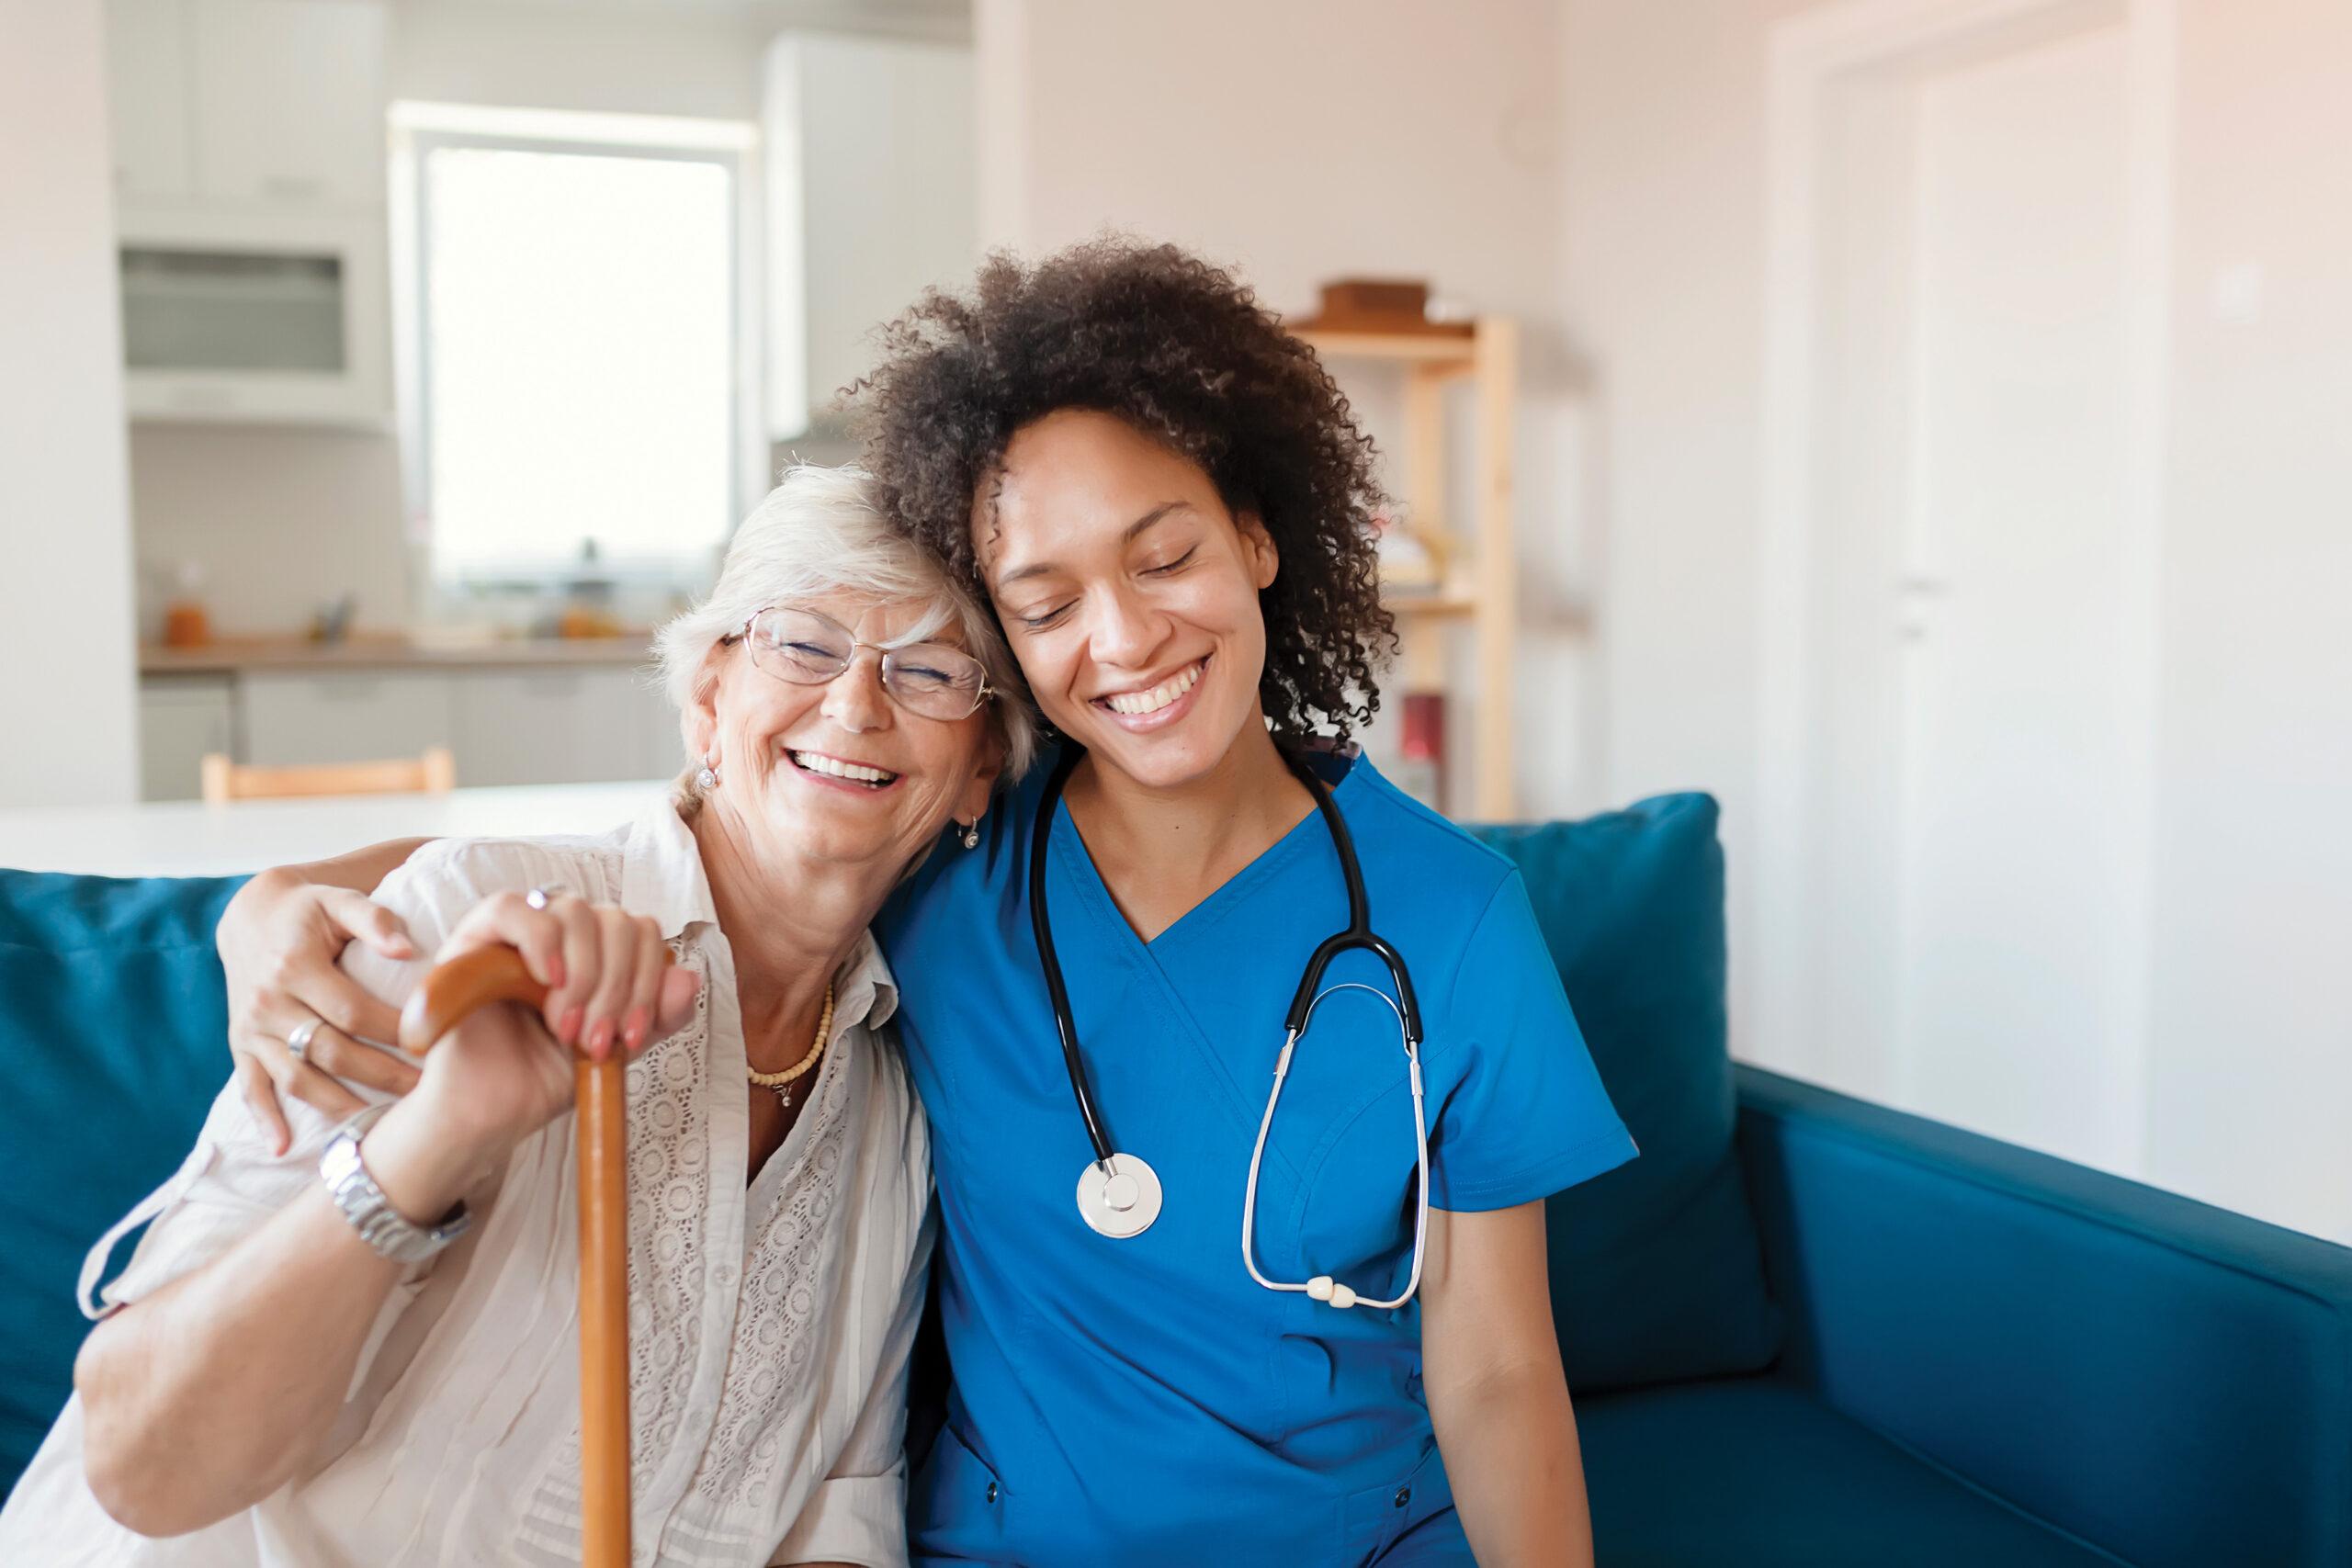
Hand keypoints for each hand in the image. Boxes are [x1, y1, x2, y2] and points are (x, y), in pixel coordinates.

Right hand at [222, 868, 422, 1154]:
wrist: (251, 917)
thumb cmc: (310, 910)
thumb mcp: (339, 900)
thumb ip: (374, 919)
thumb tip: (407, 949)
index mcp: (294, 967)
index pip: (352, 1011)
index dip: (394, 1032)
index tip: (435, 1046)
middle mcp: (267, 1002)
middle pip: (330, 1051)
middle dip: (381, 1076)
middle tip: (426, 1095)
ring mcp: (251, 1029)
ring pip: (296, 1078)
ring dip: (339, 1106)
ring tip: (381, 1130)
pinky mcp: (240, 1046)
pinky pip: (251, 1088)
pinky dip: (265, 1119)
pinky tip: (284, 1148)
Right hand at [405, 891, 701, 1157]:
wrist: (491, 1115)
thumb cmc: (546, 1076)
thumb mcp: (618, 1046)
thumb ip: (658, 1015)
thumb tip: (689, 977)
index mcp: (597, 953)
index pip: (642, 931)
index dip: (649, 979)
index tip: (632, 1034)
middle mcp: (560, 935)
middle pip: (616, 920)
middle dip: (617, 986)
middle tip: (596, 1039)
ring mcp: (516, 934)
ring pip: (574, 910)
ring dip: (584, 973)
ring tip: (564, 1026)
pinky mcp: (471, 940)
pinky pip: (510, 907)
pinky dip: (540, 940)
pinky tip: (548, 982)